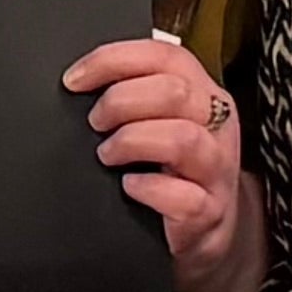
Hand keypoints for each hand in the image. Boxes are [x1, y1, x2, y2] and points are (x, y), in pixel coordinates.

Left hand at [62, 33, 260, 291]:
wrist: (206, 235)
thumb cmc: (172, 171)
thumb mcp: (162, 123)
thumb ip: (137, 95)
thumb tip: (80, 80)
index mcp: (202, 92)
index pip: (165, 56)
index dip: (114, 60)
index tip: (74, 79)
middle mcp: (217, 126)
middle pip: (174, 92)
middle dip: (121, 101)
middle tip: (95, 122)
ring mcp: (217, 170)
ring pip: (182, 139)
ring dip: (132, 141)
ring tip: (107, 155)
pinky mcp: (209, 212)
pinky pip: (183, 196)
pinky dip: (147, 189)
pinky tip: (128, 187)